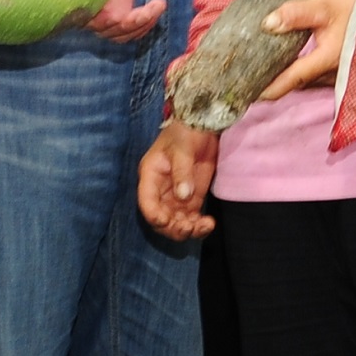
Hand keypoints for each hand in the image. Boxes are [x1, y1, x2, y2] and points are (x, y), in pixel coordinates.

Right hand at [138, 119, 219, 240]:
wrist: (203, 125)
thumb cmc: (186, 132)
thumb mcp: (182, 149)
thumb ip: (182, 173)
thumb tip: (183, 196)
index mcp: (150, 176)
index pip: (147, 202)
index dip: (153, 215)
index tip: (165, 222)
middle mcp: (160, 190)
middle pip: (160, 218)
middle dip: (172, 227)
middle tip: (188, 227)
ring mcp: (176, 196)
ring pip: (176, 222)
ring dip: (187, 229)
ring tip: (203, 226)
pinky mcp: (191, 198)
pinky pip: (191, 218)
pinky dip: (198, 225)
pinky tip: (208, 223)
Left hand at [254, 0, 355, 101]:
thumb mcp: (327, 6)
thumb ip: (297, 13)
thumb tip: (267, 24)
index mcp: (327, 58)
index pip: (293, 78)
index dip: (271, 88)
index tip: (252, 93)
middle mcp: (334, 73)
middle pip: (299, 84)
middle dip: (277, 84)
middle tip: (254, 79)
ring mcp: (341, 76)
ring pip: (309, 83)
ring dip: (291, 80)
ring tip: (269, 71)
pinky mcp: (345, 72)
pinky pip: (319, 79)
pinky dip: (304, 75)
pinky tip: (294, 64)